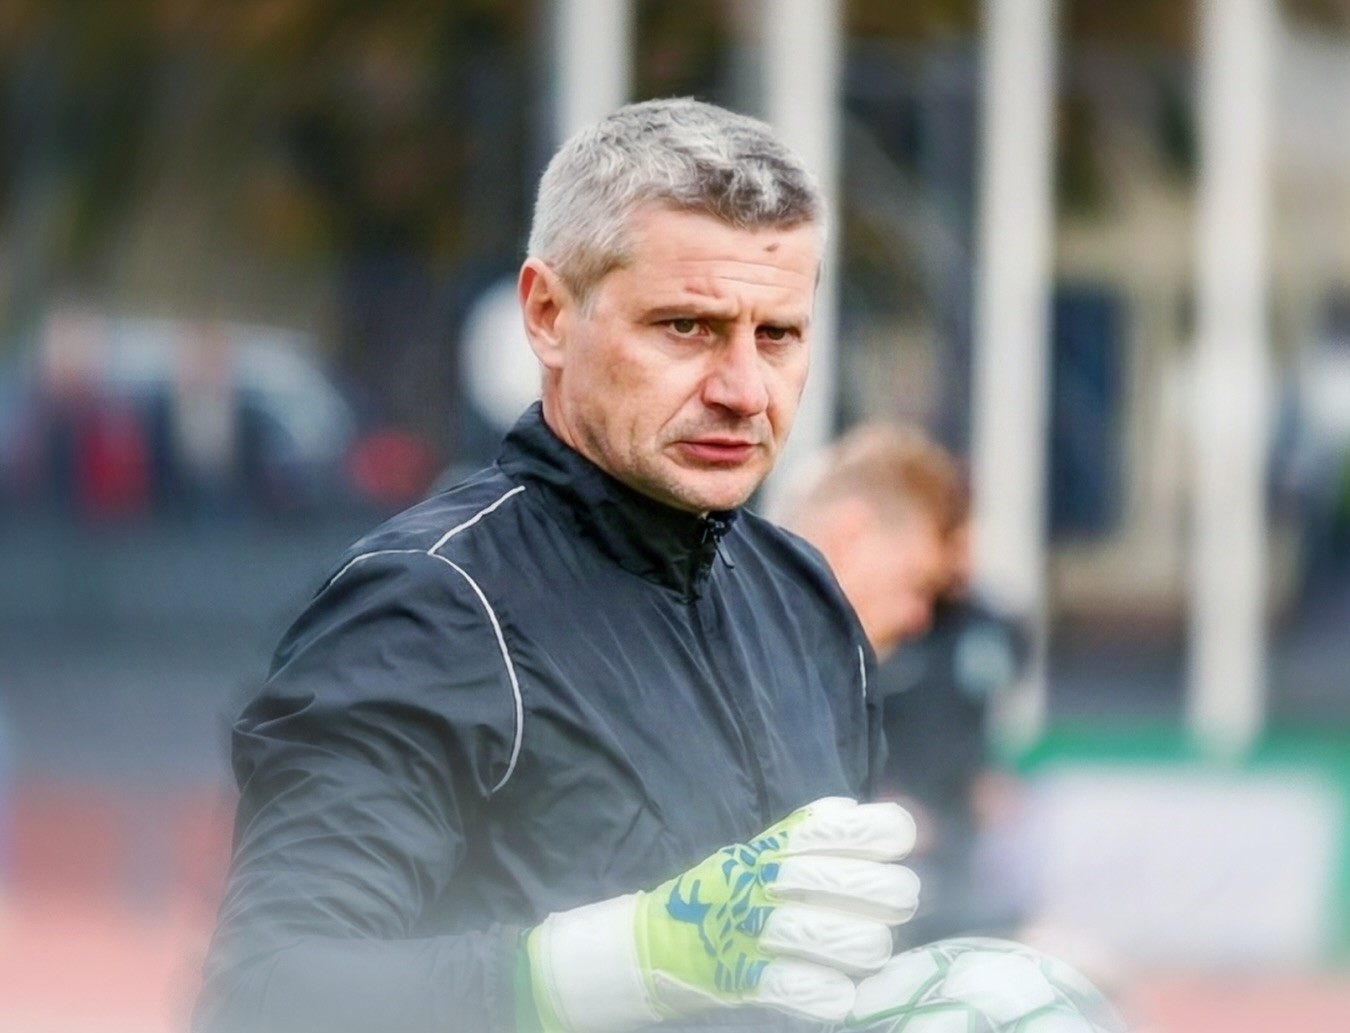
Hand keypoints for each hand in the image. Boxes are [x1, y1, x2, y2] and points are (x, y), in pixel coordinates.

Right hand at [525, 797, 918, 1032]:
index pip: (858, 826)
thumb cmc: (730, 891)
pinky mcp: (747, 978)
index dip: (890, 835)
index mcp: (783, 843)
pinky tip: (838, 989)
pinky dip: (832, 993)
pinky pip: (811, 991)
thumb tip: (873, 813)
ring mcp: (760, 930)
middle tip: (889, 909)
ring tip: (864, 949)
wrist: (658, 941)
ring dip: (868, 948)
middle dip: (894, 897)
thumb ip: (819, 828)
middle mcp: (773, 879)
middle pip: (871, 885)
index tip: (894, 851)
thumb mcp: (768, 847)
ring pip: (852, 940)